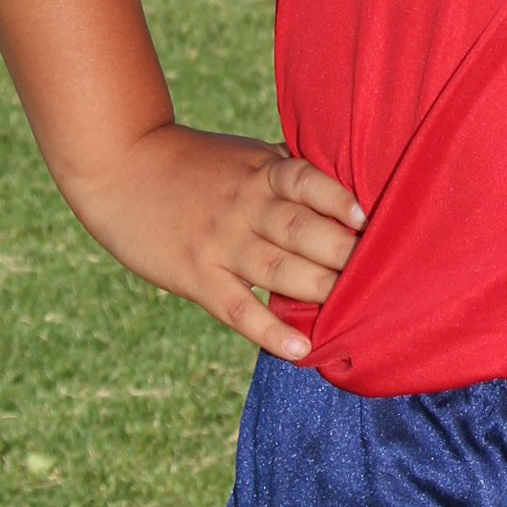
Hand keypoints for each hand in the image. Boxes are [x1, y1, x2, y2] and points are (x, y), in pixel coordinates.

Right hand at [69, 122, 364, 361]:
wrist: (121, 166)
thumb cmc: (197, 164)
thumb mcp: (247, 157)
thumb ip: (290, 176)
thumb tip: (352, 196)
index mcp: (262, 172)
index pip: (308, 182)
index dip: (340, 200)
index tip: (369, 220)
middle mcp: (245, 205)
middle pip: (302, 231)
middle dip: (344, 254)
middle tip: (384, 275)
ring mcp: (220, 242)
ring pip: (278, 270)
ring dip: (319, 291)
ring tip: (357, 312)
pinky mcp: (196, 275)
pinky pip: (239, 308)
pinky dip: (271, 330)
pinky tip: (301, 348)